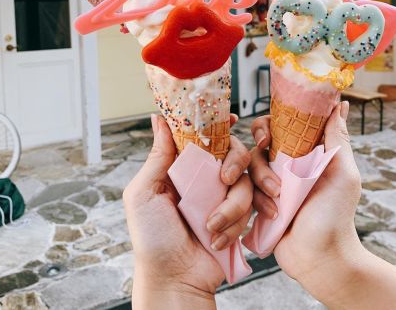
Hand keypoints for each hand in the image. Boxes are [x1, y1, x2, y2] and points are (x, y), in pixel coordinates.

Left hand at [124, 114, 251, 308]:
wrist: (175, 279)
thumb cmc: (153, 237)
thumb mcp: (145, 193)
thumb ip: (158, 155)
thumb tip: (159, 118)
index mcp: (182, 167)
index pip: (203, 137)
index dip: (217, 125)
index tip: (228, 117)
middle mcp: (204, 178)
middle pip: (234, 153)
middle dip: (235, 163)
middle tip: (225, 178)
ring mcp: (222, 197)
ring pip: (244, 182)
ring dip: (231, 207)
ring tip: (211, 228)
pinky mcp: (237, 216)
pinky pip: (250, 207)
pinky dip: (234, 225)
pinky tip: (218, 240)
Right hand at [249, 102, 395, 309]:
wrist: (320, 258)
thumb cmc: (336, 215)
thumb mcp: (342, 173)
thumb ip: (337, 138)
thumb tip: (339, 104)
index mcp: (308, 151)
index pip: (283, 124)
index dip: (271, 123)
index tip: (268, 134)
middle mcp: (288, 163)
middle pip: (261, 142)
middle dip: (260, 153)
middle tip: (263, 156)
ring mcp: (273, 183)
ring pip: (251, 166)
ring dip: (262, 179)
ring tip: (278, 199)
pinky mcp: (260, 201)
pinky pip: (247, 190)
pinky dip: (257, 199)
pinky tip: (274, 213)